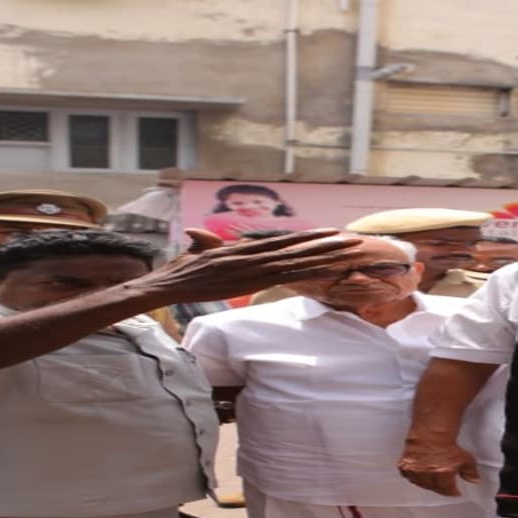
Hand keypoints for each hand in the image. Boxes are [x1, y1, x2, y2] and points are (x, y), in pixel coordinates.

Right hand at [134, 228, 364, 302]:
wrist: (165, 283)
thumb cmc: (178, 273)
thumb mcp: (194, 256)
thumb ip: (202, 244)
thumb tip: (197, 236)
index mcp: (243, 250)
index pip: (280, 243)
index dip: (304, 240)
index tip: (325, 235)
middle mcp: (253, 254)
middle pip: (297, 248)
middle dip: (325, 243)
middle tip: (351, 238)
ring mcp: (253, 266)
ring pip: (299, 258)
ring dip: (327, 254)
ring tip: (350, 248)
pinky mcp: (250, 280)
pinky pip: (286, 275)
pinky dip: (307, 271)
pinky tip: (328, 270)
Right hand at [397, 437, 480, 496]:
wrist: (431, 431)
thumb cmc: (447, 443)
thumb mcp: (465, 458)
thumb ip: (471, 472)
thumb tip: (476, 481)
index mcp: (442, 473)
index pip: (448, 490)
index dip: (453, 492)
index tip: (456, 492)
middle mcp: (427, 474)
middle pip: (434, 488)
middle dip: (441, 488)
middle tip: (445, 486)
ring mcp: (414, 470)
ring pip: (421, 484)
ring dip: (427, 484)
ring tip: (433, 480)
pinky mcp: (404, 466)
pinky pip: (409, 477)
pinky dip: (414, 477)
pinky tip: (420, 475)